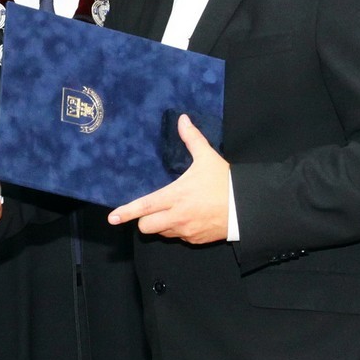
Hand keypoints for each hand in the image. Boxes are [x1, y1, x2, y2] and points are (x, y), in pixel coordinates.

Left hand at [107, 114, 228, 243]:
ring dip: (162, 225)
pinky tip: (189, 219)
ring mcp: (186, 231)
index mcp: (175, 196)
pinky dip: (178, 230)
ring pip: (162, 233)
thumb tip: (182, 119)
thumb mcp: (207, 158)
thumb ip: (192, 139)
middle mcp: (177, 217)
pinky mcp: (195, 240)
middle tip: (152, 209)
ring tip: (173, 211)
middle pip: (146, 227)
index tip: (113, 218)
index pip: (144, 207)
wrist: (247, 207)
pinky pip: (179, 238)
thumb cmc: (225, 182)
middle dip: (144, 219)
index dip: (126, 212)